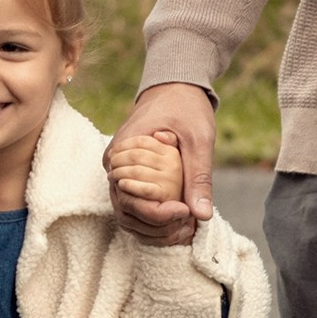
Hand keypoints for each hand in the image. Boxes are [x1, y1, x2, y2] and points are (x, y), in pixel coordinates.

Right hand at [105, 86, 213, 238]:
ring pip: (129, 215)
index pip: (129, 198)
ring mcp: (119, 174)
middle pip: (127, 212)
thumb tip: (202, 215)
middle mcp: (114, 166)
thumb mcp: (199, 140)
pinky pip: (135, 207)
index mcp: (122, 153)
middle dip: (158, 227)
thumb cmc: (186, 107)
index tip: (185, 213)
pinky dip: (155, 221)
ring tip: (186, 228)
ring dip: (156, 229)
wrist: (175, 88)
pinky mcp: (129, 178)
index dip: (157, 214)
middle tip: (189, 227)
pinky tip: (179, 223)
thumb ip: (198, 176)